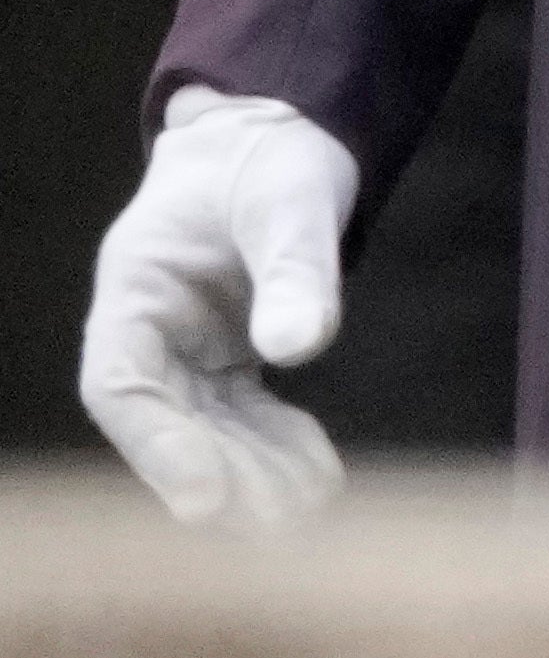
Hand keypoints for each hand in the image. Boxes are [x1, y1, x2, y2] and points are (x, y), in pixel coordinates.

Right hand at [79, 93, 348, 526]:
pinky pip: (245, 413)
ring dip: (250, 473)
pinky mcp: (226, 356)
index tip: (201, 495)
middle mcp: (150, 328)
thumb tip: (300, 346)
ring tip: (305, 514)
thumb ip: (294, 264)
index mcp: (135, 286)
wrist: (280, 134)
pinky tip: (318, 476)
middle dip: (215, 474)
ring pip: (207, 427)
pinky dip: (277, 445)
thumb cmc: (272, 155)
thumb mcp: (291, 194)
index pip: (122, 383)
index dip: (158, 444)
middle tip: (273, 523)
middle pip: (167, 420)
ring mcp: (186, 347)